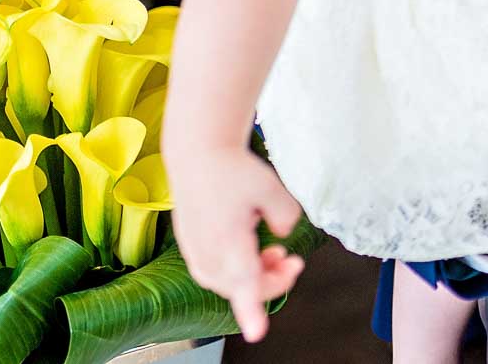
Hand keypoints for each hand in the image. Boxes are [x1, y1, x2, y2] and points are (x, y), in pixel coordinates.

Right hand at [168, 145, 305, 342]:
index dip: (251, 310)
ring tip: (276, 255)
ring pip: (229, 283)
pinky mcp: (192, 249)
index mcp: (228, 241)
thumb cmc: (232, 170)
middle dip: (273, 281)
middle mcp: (207, 253)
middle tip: (295, 262)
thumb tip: (283, 235)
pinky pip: (216, 273)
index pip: (242, 284)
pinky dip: (238, 269)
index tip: (257, 332)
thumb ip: (286, 216)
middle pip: (242, 287)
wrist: (198, 156)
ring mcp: (196, 253)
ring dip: (256, 276)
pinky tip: (253, 250)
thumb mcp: (272, 188)